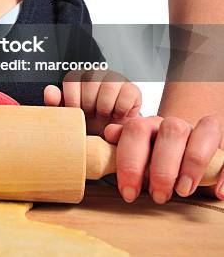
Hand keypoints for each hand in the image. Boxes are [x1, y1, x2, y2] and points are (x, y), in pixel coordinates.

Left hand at [44, 70, 141, 134]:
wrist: (110, 138)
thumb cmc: (87, 125)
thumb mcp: (67, 117)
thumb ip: (55, 105)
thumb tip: (50, 91)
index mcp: (78, 78)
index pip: (72, 79)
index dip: (73, 100)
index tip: (76, 111)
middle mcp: (96, 74)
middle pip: (90, 82)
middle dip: (90, 105)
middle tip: (91, 115)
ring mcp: (115, 79)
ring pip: (109, 86)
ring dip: (105, 107)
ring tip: (104, 115)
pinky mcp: (132, 89)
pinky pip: (127, 94)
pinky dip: (121, 109)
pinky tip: (117, 115)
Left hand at [104, 115, 223, 203]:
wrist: (183, 147)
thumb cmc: (155, 155)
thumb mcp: (137, 152)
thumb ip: (124, 142)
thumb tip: (109, 134)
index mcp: (149, 124)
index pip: (136, 130)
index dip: (130, 161)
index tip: (128, 192)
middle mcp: (173, 125)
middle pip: (170, 132)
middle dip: (162, 167)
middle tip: (157, 196)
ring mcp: (198, 132)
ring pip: (200, 135)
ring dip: (191, 165)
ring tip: (182, 192)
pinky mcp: (220, 145)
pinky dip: (222, 174)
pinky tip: (217, 192)